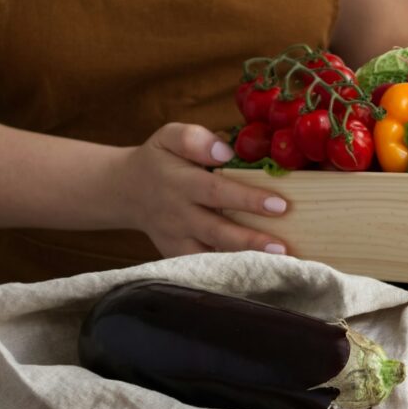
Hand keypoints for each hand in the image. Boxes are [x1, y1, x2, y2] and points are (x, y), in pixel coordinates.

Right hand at [116, 123, 287, 256]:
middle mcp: (178, 214)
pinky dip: (228, 271)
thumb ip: (194, 139)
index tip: (280, 204)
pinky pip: (203, 266)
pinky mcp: (176, 255)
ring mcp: (177, 238)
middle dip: (250, 239)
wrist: (125, 190)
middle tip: (282, 246)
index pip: (217, 191)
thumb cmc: (159, 160)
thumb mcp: (169, 137)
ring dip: (243, 259)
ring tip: (276, 263)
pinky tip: (257, 270)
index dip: (247, 199)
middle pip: (216, 230)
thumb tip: (225, 152)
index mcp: (180, 182)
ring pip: (210, 253)